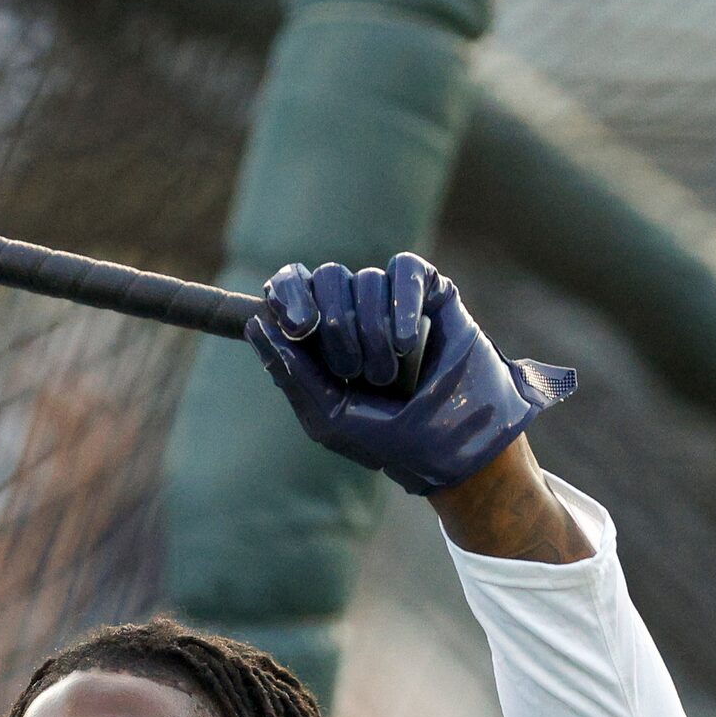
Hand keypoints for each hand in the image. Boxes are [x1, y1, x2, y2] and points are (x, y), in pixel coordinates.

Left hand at [246, 253, 576, 497]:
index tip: (298, 325)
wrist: (459, 447)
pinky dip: (401, 303)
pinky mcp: (432, 293)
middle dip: (337, 328)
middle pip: (328, 277)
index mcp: (321, 337)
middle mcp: (355, 311)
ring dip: (373, 332)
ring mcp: (393, 301)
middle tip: (354, 372)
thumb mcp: (328, 415)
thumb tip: (256, 322)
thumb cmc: (391, 439)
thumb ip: (291, 371)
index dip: (289, 291)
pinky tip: (404, 342)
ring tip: (390, 375)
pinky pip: (404, 269)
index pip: (293, 286)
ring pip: (365, 279)